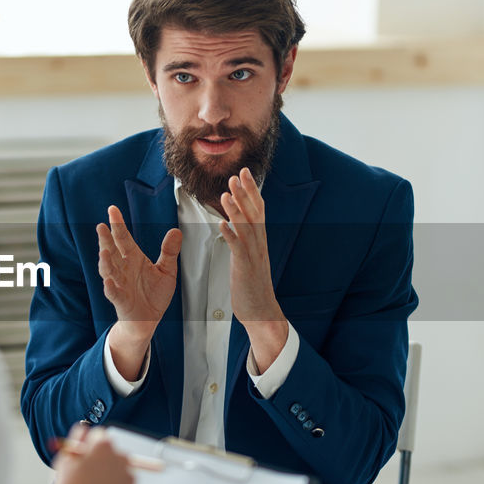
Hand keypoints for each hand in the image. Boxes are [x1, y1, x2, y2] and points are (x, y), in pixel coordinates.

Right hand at [48, 425, 138, 483]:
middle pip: (114, 455)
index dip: (90, 448)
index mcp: (103, 448)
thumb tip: (83, 429)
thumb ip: (76, 441)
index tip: (85, 458)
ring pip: (121, 475)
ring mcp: (130, 479)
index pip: (100, 437)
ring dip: (111, 482)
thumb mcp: (64, 463)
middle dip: (104, 463)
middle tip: (88, 480)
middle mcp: (121, 459)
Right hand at [96, 205, 181, 378]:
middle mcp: (123, 269)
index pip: (124, 238)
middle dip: (106, 239)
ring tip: (104, 251)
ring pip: (109, 271)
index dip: (118, 225)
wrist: (148, 320)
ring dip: (105, 262)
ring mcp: (120, 284)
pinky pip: (114, 293)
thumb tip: (176, 231)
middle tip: (102, 226)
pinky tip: (108, 281)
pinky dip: (110, 287)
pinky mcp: (121, 300)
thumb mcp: (166, 271)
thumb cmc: (153, 294)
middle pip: (112, 251)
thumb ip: (169, 252)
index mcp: (133, 258)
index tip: (112, 210)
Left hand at [219, 167, 288, 372]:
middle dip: (245, 192)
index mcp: (260, 240)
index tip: (244, 173)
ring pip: (246, 227)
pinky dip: (230, 234)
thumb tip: (236, 223)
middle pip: (254, 213)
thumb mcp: (250, 256)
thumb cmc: (253, 285)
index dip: (251, 190)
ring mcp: (253, 255)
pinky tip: (221, 224)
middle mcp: (259, 243)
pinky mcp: (245, 267)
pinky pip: (237, 248)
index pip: (257, 209)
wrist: (261, 310)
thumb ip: (245, 239)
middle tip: (236, 174)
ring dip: (236, 209)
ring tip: (226, 193)